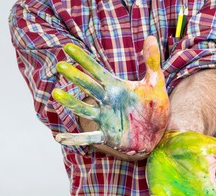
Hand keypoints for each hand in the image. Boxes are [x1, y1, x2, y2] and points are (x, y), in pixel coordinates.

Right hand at [52, 36, 169, 156]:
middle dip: (76, 77)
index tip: (69, 47)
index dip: (84, 60)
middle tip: (60, 65)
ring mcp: (105, 119)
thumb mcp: (156, 84)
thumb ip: (152, 63)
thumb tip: (151, 37)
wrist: (159, 134)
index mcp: (116, 88)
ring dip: (71, 102)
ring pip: (84, 109)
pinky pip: (89, 137)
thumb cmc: (154, 108)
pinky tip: (59, 138)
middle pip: (89, 87)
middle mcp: (107, 101)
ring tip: (56, 93)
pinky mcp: (107, 136)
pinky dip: (75, 139)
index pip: (97, 70)